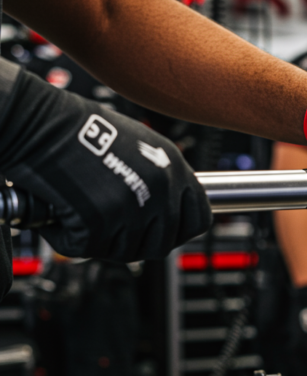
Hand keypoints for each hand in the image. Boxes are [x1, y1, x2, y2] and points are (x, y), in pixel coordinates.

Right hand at [0, 61, 210, 260]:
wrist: (39, 123)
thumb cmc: (79, 130)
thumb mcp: (139, 146)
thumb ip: (160, 179)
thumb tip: (167, 210)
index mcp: (173, 168)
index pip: (199, 219)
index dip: (178, 231)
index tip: (162, 232)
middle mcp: (158, 189)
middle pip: (162, 244)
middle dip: (136, 242)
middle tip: (110, 228)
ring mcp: (131, 208)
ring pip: (126, 252)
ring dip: (102, 241)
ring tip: (81, 213)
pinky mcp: (99, 223)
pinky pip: (88, 249)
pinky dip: (69, 238)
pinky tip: (61, 216)